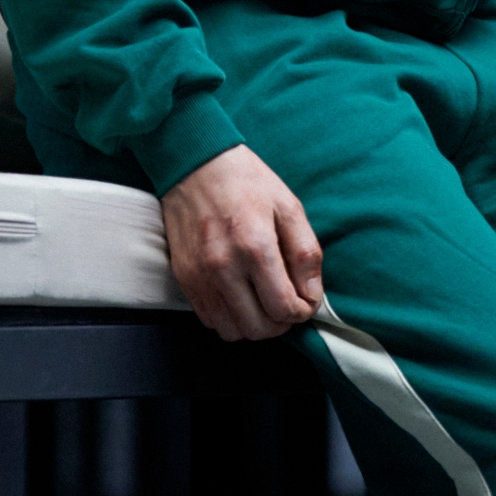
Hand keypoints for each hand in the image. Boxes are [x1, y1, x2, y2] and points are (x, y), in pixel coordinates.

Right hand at [160, 146, 322, 340]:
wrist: (194, 164)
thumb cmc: (247, 181)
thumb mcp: (288, 206)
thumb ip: (306, 253)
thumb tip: (312, 295)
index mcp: (255, 246)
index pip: (283, 307)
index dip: (302, 311)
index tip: (305, 301)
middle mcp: (224, 267)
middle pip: (259, 328)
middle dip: (281, 323)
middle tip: (287, 305)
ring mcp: (199, 276)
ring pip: (233, 332)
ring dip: (254, 325)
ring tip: (264, 302)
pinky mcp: (183, 278)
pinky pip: (210, 320)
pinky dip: (230, 318)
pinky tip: (240, 296)